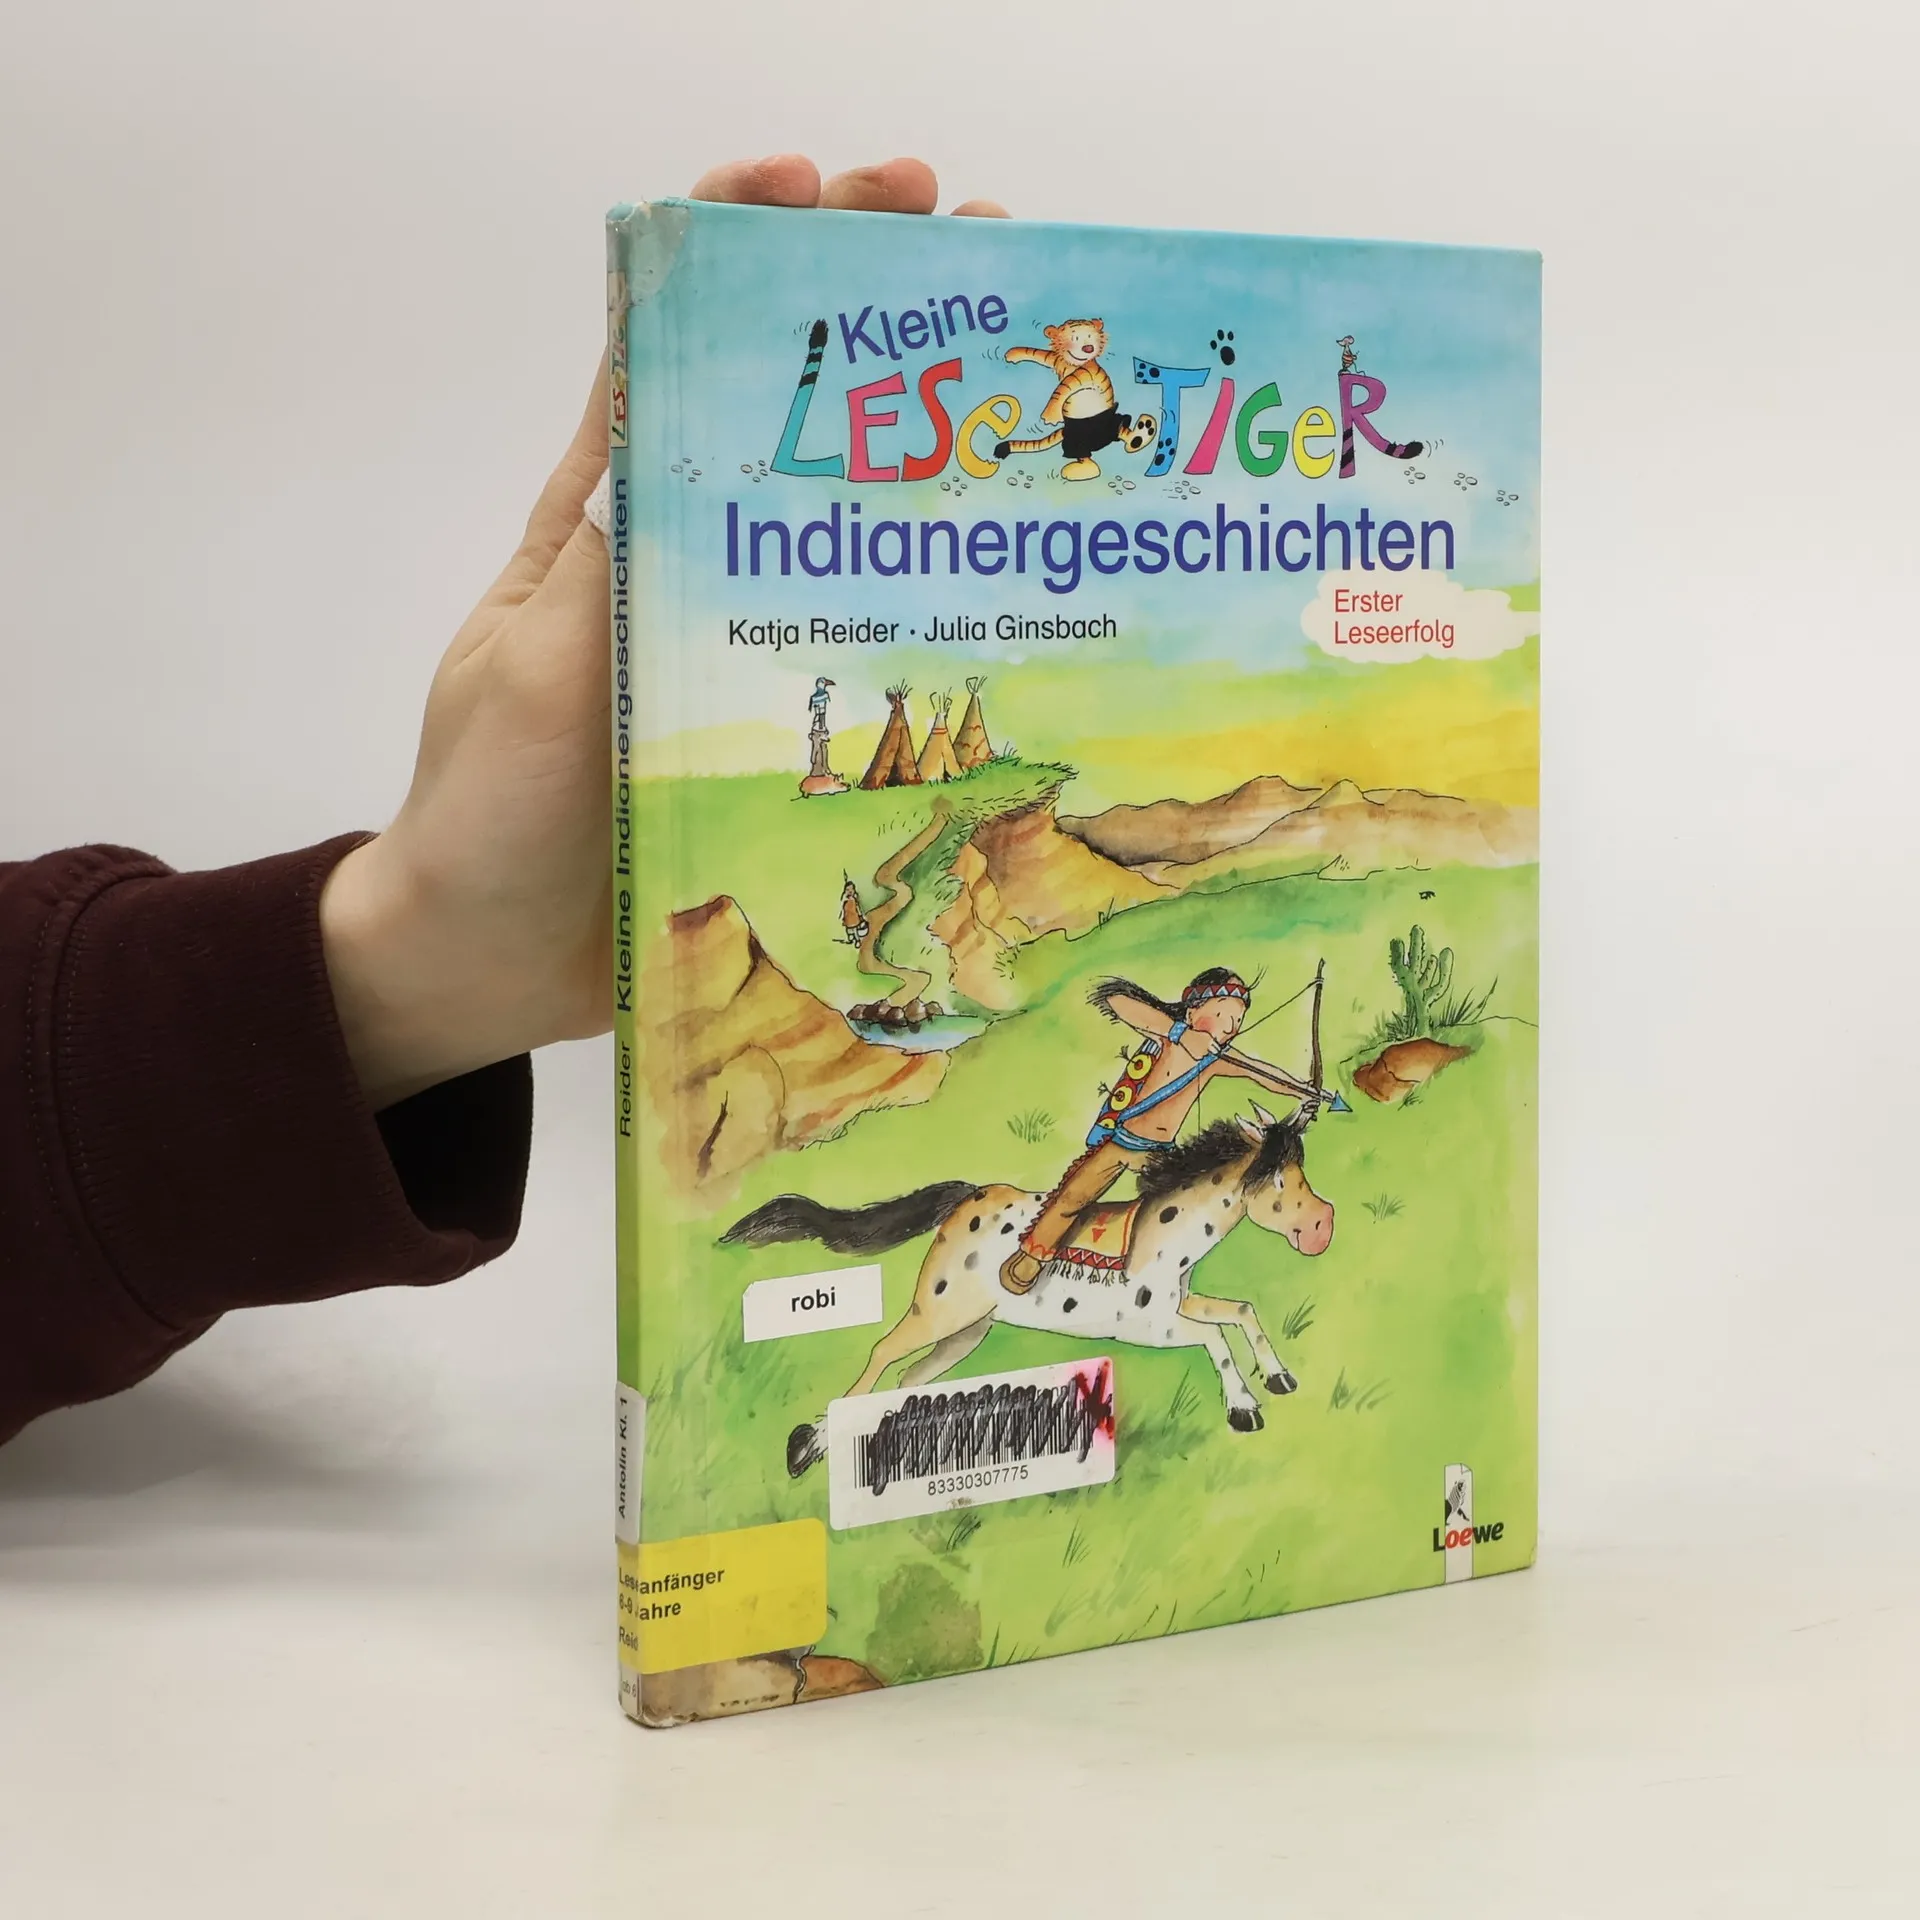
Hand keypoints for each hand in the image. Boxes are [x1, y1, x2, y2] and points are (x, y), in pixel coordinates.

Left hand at [320, 157, 1007, 1107]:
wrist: (496, 958)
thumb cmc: (489, 811)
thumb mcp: (534, 673)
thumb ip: (608, 571)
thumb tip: (689, 434)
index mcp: (606, 513)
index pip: (672, 339)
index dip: (737, 241)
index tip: (816, 189)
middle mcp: (689, 557)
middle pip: (788, 404)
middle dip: (874, 306)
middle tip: (981, 242)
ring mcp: (747, 638)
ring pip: (851, 512)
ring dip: (937, 436)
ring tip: (1037, 374)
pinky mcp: (792, 722)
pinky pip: (877, 642)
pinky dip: (946, 591)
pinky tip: (1024, 559)